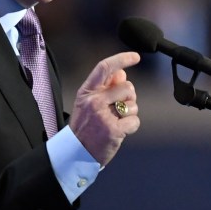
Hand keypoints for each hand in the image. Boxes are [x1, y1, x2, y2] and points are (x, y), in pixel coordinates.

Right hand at [69, 51, 140, 165]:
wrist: (75, 153)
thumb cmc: (84, 127)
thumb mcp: (88, 103)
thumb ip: (104, 87)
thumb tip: (122, 73)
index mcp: (87, 91)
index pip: (105, 67)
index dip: (122, 59)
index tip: (135, 57)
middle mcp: (94, 101)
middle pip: (127, 87)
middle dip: (129, 97)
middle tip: (118, 109)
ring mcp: (103, 116)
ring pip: (133, 105)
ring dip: (130, 113)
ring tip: (116, 121)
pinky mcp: (113, 130)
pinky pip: (135, 121)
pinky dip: (131, 127)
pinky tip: (120, 131)